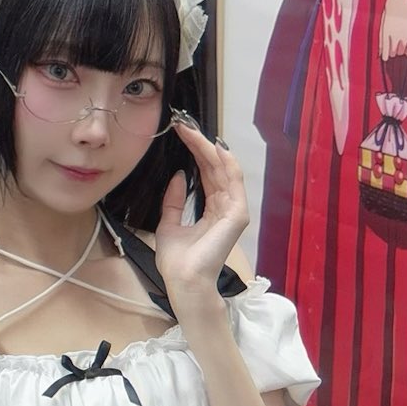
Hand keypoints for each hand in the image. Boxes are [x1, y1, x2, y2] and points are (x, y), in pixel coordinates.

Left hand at [157, 121, 248, 309]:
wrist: (183, 281)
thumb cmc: (177, 261)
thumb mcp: (169, 224)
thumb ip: (174, 201)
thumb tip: (178, 176)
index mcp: (213, 210)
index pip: (207, 174)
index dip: (195, 152)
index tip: (180, 133)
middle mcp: (226, 207)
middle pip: (215, 168)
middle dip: (200, 144)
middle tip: (184, 124)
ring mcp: (234, 210)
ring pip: (224, 169)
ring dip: (209, 148)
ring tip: (192, 130)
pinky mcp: (237, 214)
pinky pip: (233, 181)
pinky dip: (225, 162)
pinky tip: (214, 146)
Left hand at [380, 0, 406, 60]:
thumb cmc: (392, 7)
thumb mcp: (383, 22)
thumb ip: (382, 37)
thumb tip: (380, 51)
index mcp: (385, 33)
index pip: (385, 51)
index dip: (385, 56)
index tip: (385, 58)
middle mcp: (394, 36)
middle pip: (393, 52)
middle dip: (393, 52)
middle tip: (394, 49)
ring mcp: (404, 36)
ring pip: (402, 52)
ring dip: (400, 51)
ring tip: (401, 46)